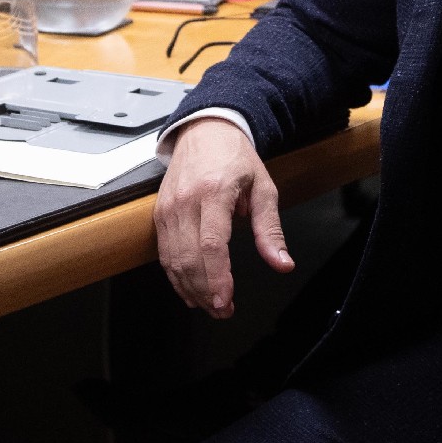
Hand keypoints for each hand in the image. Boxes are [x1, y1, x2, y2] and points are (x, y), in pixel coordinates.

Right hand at [154, 118, 291, 317]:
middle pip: (189, 257)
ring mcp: (168, 208)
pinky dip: (176, 277)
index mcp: (214, 191)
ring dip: (190, 289)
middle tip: (223, 311)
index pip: (211, 243)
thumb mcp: (263, 188)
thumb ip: (270, 229)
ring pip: (173, 260)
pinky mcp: (159, 214)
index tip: (226, 300)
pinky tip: (190, 291)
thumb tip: (282, 263)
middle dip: (205, 291)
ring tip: (210, 306)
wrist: (204, 131)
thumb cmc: (235, 158)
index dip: (217, 277)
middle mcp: (186, 201)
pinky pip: (164, 253)